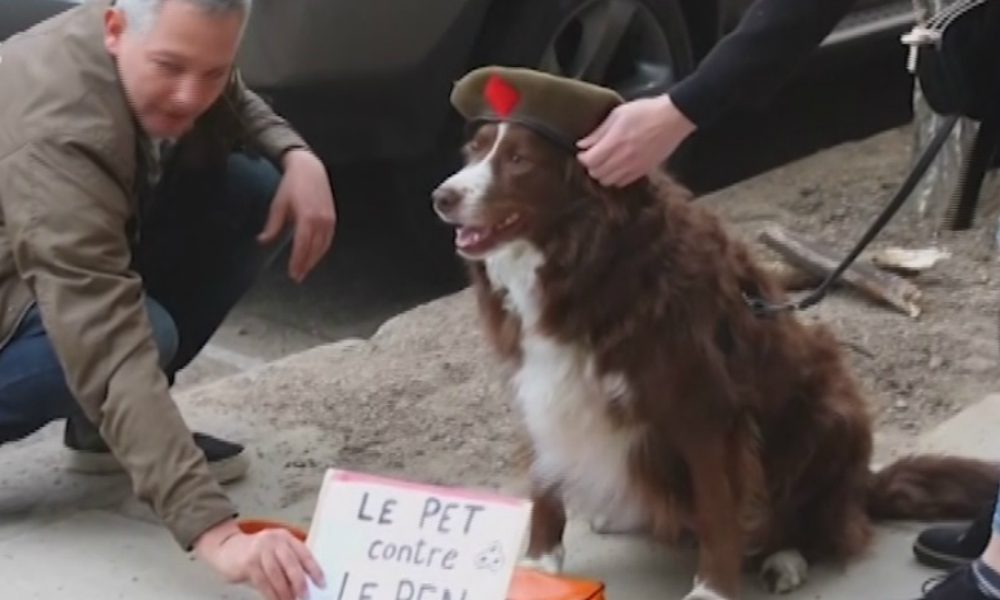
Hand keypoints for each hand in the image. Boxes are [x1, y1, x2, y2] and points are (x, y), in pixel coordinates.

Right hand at [194, 519, 325, 599]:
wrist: (226, 548)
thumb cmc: (255, 553)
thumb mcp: (275, 551)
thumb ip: (289, 562)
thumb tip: (305, 583)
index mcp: (285, 537)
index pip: (304, 553)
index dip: (314, 569)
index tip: (321, 583)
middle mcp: (273, 540)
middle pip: (291, 563)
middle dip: (300, 583)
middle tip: (305, 596)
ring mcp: (260, 550)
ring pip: (277, 575)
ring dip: (285, 592)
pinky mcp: (248, 562)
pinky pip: (263, 582)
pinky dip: (271, 594)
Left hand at [258, 149, 336, 282]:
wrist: (310, 169)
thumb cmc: (291, 186)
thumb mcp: (278, 205)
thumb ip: (272, 225)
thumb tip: (262, 241)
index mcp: (306, 217)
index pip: (302, 246)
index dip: (297, 261)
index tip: (292, 273)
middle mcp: (320, 220)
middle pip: (313, 249)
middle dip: (305, 265)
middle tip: (297, 277)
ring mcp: (329, 219)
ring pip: (323, 246)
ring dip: (314, 260)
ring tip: (305, 270)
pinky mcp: (333, 218)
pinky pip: (328, 239)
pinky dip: (321, 250)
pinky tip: (314, 256)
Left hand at [577, 94, 696, 187]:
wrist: (673, 118)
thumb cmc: (645, 111)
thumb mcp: (618, 114)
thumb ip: (599, 132)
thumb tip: (582, 145)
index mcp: (614, 142)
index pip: (589, 161)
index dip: (582, 158)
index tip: (584, 152)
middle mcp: (622, 158)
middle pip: (596, 174)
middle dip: (591, 166)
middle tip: (594, 157)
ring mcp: (634, 167)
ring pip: (608, 182)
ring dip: (603, 174)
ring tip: (605, 163)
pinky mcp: (644, 171)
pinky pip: (623, 183)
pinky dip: (616, 178)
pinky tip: (618, 167)